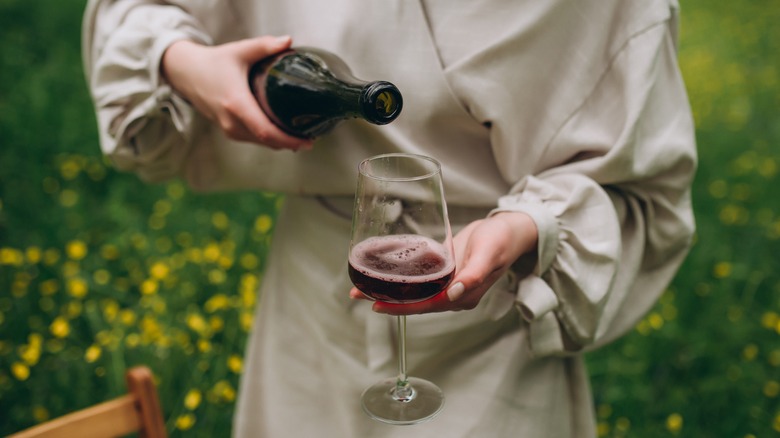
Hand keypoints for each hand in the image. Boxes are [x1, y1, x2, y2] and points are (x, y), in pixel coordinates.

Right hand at [161, 35, 312, 149]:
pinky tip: (284, 133)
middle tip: (312, 137)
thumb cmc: (215, 61)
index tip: (308, 141)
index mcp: (236, 104)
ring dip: (282, 143)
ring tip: (303, 136)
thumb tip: (289, 41)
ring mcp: (229, 129)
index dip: (289, 140)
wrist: (187, 74)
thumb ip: (264, 46)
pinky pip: (254, 140)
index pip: (266, 131)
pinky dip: (270, 139)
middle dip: (291, 143)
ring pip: (261, 143)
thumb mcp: (240, 51)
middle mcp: (232, 121)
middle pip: (267, 141)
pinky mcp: (229, 131)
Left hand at [349, 212, 538, 314]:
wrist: (509, 230)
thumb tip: (453, 294)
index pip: (426, 306)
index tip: (376, 304)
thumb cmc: (501, 241)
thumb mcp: (488, 254)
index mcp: (463, 296)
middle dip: (387, 298)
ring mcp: (448, 284)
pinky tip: (385, 272)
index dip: (401, 307)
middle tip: (356, 291)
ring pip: (415, 291)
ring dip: (390, 288)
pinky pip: (420, 279)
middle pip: (415, 301)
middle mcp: (453, 294)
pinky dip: (402, 277)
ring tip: (362, 283)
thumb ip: (473, 275)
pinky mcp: (444, 271)